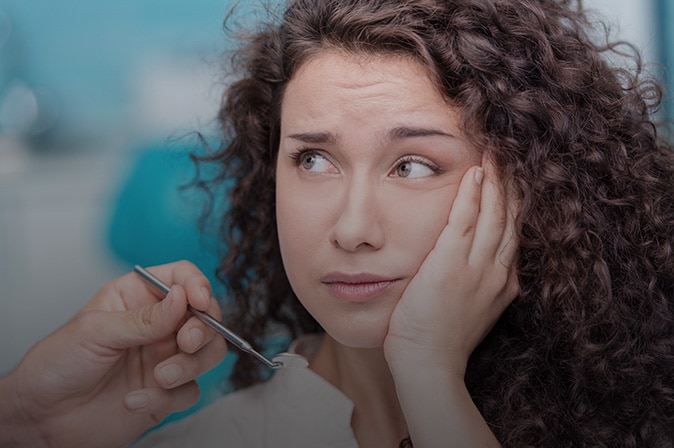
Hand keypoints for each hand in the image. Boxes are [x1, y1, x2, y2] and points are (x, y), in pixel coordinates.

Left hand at [0, 260, 227, 447]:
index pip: (181, 277)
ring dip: (191, 365)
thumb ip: (144, 319)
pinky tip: (133, 400)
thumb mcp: (96, 332)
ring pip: (207, 353)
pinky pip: (189, 390)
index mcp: (138, 297)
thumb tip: (181, 297)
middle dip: (203, 329)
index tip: (200, 302)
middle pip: (205, 315)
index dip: (197, 285)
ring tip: (161, 377)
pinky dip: (168, 397)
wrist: (42, 418)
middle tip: (186, 342)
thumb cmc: (57, 365)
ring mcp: (164, 358)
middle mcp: (158, 325)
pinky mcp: (166, 392)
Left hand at [385, 158, 518, 375]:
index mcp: (503, 282)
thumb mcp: (470, 309)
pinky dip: (472, 194)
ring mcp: (477, 268)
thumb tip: (470, 264)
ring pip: (493, 213)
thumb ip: (476, 283)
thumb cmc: (440, 340)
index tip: (514, 179)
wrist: (429, 366)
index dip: (515, 202)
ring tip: (495, 152)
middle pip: (510, 217)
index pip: (513, 232)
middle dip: (511, 183)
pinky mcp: (451, 265)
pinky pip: (464, 220)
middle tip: (510, 154)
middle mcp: (497, 272)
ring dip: (495, 180)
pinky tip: (474, 172)